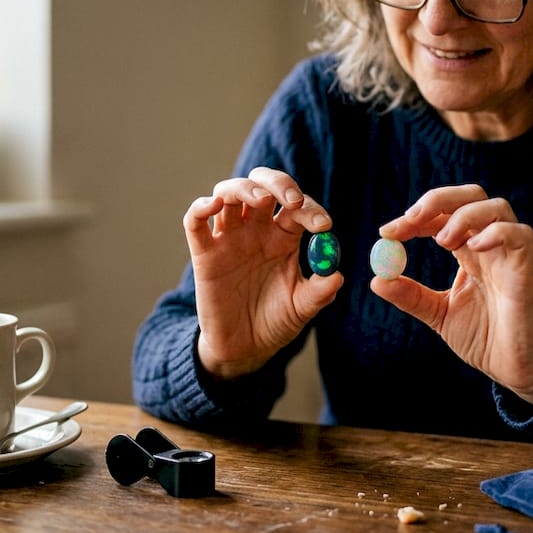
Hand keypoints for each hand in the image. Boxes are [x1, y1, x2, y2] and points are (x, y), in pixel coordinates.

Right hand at [184, 167, 342, 379]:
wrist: (244, 348)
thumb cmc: (275, 322)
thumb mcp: (301, 309)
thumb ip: (319, 292)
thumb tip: (337, 275)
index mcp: (284, 237)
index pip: (297, 208)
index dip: (311, 209)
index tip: (324, 225)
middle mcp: (256, 230)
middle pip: (264, 186)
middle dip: (279, 184)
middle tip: (293, 200)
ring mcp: (229, 238)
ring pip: (229, 192)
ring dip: (244, 187)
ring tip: (261, 199)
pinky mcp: (204, 253)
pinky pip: (195, 221)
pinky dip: (200, 206)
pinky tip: (214, 204)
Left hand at [375, 184, 532, 405]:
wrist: (512, 369)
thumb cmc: (483, 338)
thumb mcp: (438, 314)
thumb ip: (411, 296)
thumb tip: (377, 280)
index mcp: (468, 250)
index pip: (442, 215)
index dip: (415, 217)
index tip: (387, 232)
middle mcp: (490, 245)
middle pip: (471, 196)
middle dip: (439, 199)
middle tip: (411, 219)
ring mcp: (510, 255)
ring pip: (496, 207)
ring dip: (464, 215)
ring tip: (442, 240)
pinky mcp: (526, 270)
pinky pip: (521, 235)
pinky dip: (496, 232)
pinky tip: (473, 247)